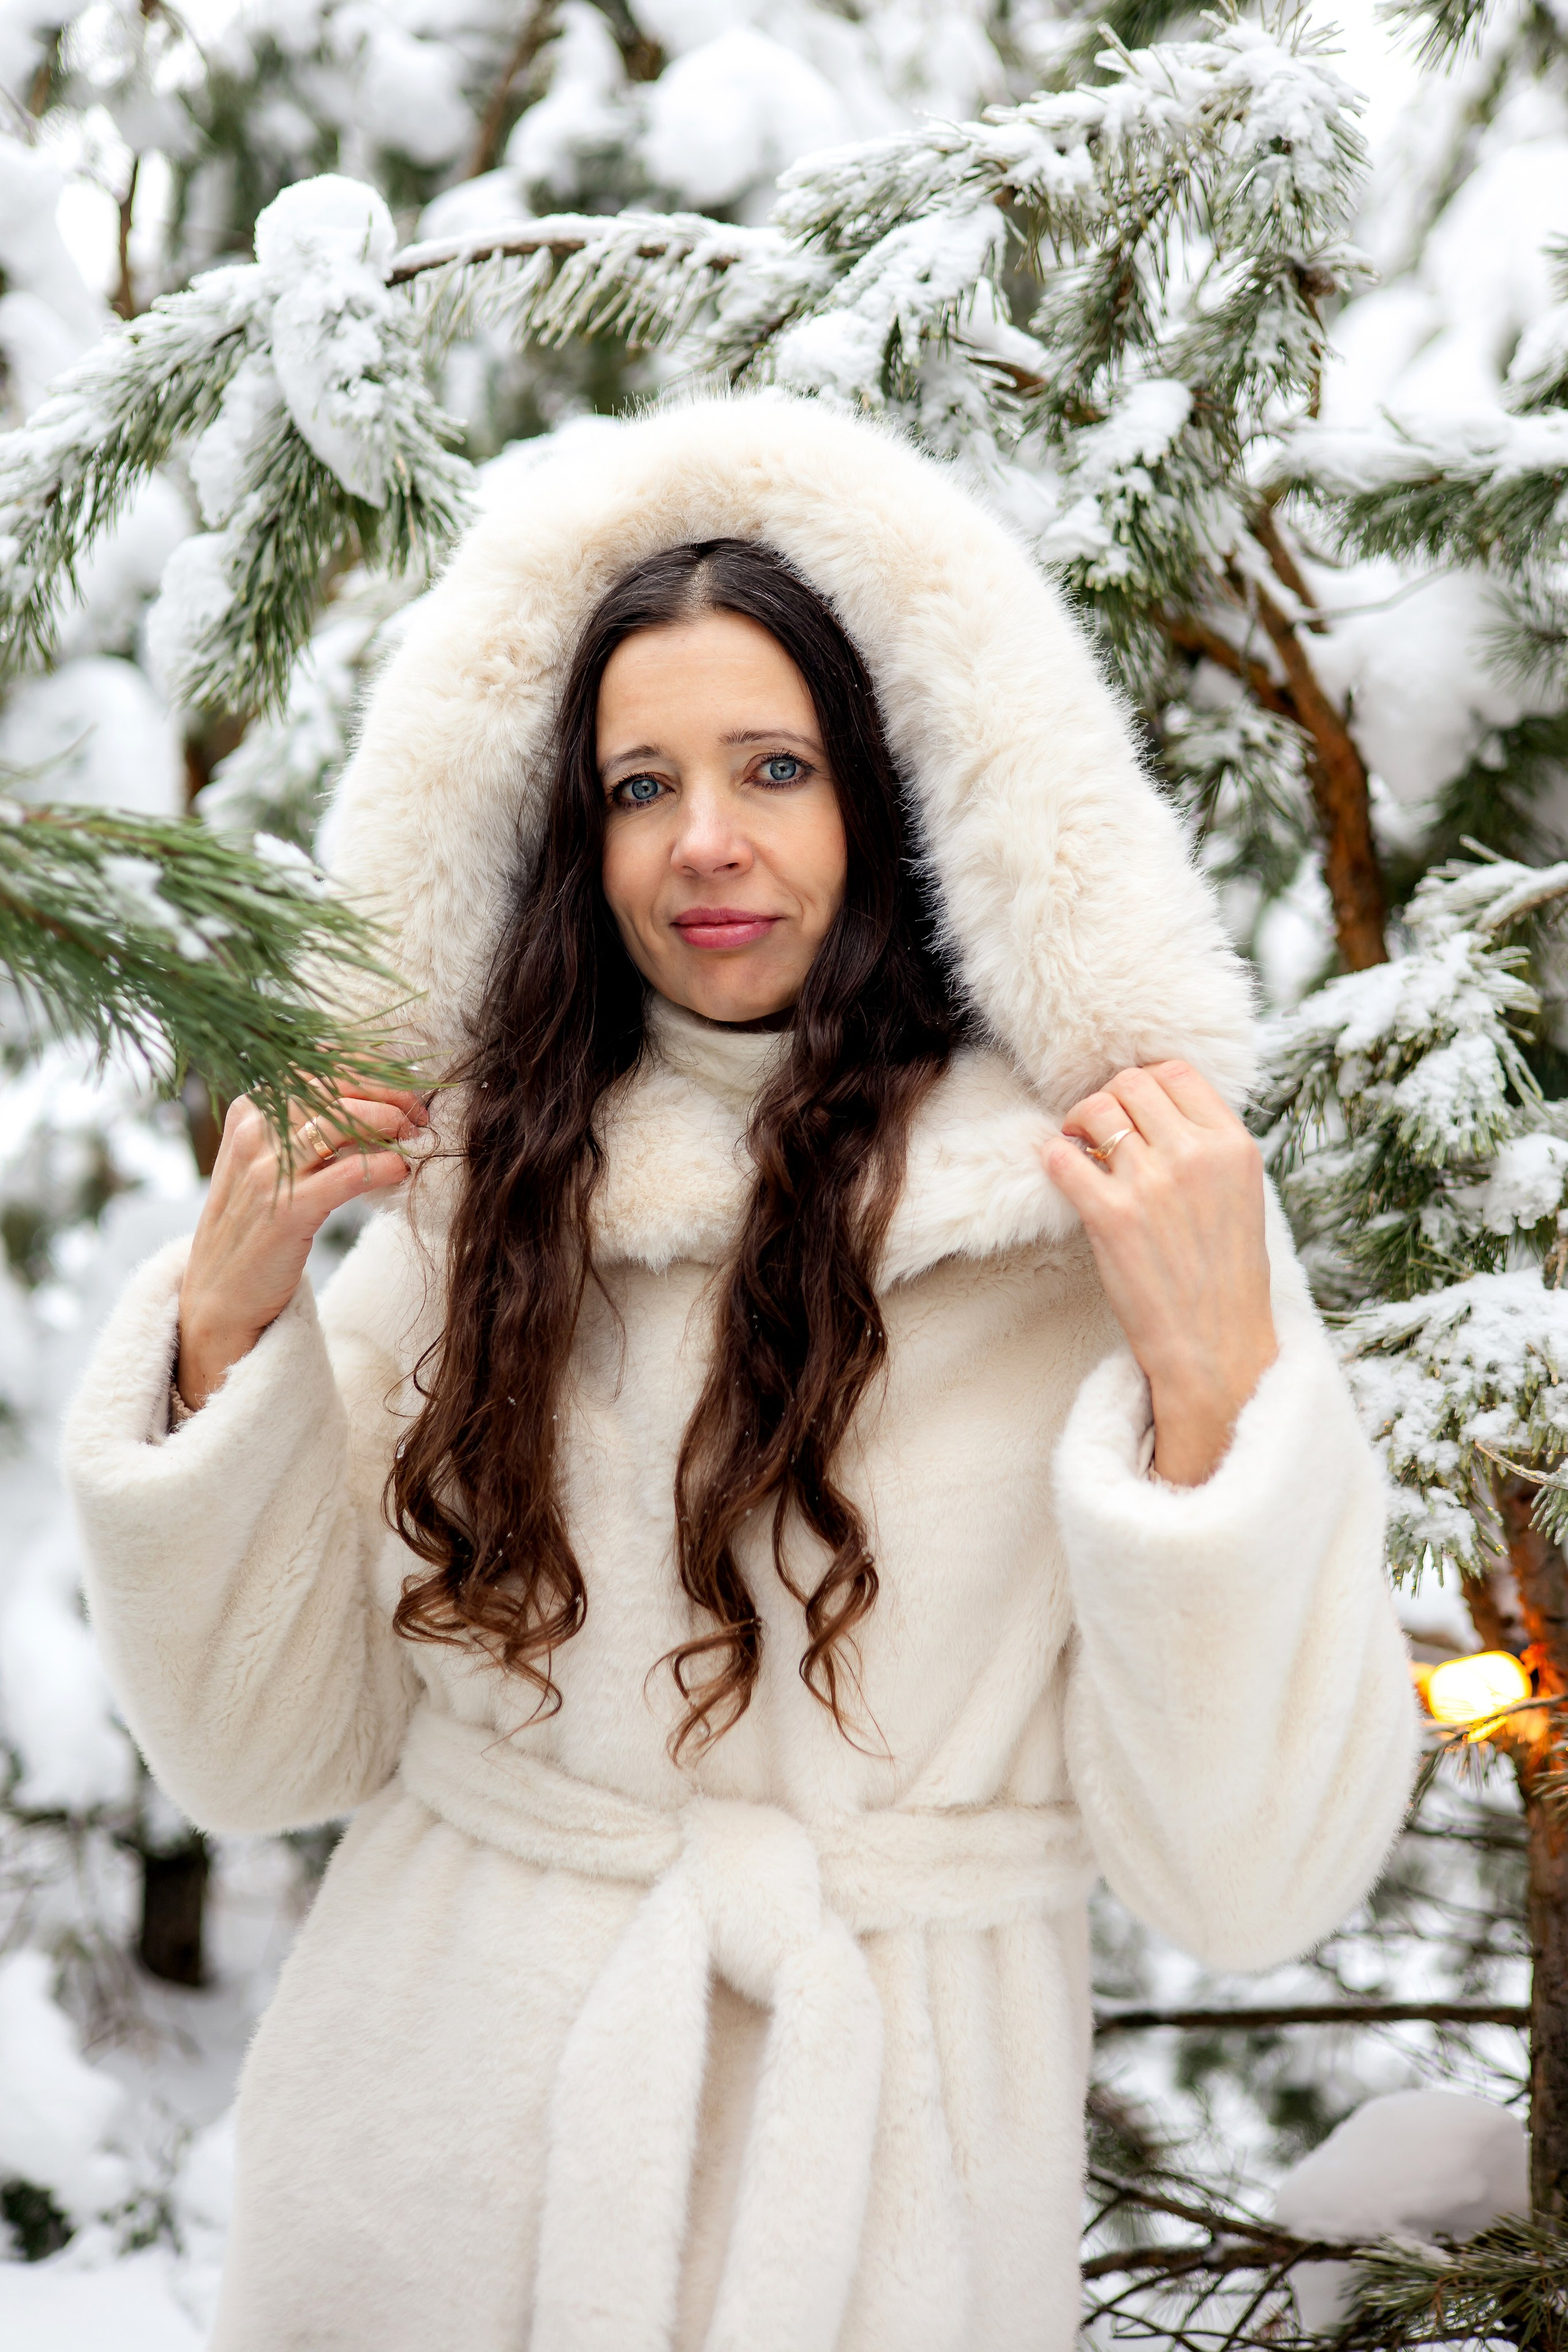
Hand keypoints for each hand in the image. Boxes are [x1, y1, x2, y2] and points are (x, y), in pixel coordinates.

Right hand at [175, 1081, 427, 1410]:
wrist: (219, 1297)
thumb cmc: (254, 1228)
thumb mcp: (265, 1165)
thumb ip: (301, 1130)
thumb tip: (369, 1103)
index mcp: (248, 1113)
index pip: (316, 1068)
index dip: (368, 1073)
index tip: (402, 1088)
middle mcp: (253, 1133)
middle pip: (333, 1086)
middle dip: (387, 1093)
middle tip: (418, 1112)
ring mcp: (267, 1171)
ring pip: (342, 1120)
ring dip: (391, 1123)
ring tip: (416, 1137)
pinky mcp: (288, 1210)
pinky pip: (350, 1171)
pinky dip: (385, 1165)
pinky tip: (401, 1172)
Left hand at [1043, 1062, 1276, 1486]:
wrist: (1216, 1345)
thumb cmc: (1225, 1275)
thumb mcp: (1240, 1195)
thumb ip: (1207, 1146)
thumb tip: (1157, 1106)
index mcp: (1234, 1146)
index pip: (1177, 1073)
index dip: (1145, 1082)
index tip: (1132, 1105)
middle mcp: (1195, 1155)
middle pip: (1130, 1083)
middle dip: (1108, 1099)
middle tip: (1098, 1129)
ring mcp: (1151, 1183)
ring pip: (1094, 1110)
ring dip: (1077, 1123)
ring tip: (1079, 1147)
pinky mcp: (1110, 1216)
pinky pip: (1061, 1158)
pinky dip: (1053, 1157)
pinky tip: (1061, 1171)